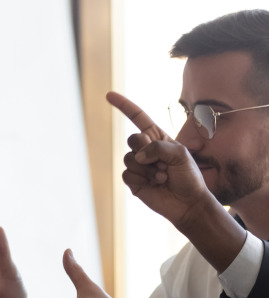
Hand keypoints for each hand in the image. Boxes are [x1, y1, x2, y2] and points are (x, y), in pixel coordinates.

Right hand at [106, 92, 212, 227]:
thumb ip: (158, 148)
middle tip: (161, 161)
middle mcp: (146, 150)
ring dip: (147, 169)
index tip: (108, 95)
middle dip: (145, 149)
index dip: (124, 106)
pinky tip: (154, 184)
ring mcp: (138, 165)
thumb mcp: (181, 155)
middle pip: (132, 139)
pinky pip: (127, 173)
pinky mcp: (133, 180)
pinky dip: (141, 179)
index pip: (138, 118)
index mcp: (158, 138)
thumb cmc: (189, 177)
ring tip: (162, 176)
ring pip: (129, 158)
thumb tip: (138, 156)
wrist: (187, 203)